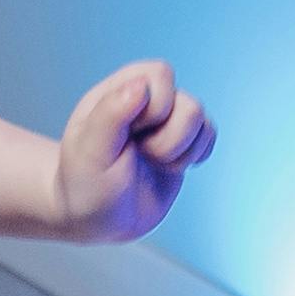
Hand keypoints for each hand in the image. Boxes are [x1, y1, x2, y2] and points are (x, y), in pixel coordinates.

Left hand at [50, 60, 214, 242]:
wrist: (98, 221)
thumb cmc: (85, 186)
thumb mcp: (90, 153)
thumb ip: (110, 115)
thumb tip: (140, 85)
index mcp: (116, 92)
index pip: (158, 74)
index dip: (154, 107)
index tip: (130, 134)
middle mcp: (143, 102)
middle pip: (186, 100)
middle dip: (169, 135)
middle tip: (141, 153)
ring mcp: (165, 121)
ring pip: (200, 117)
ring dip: (179, 150)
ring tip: (152, 162)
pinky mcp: (183, 142)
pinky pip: (209, 135)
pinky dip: (194, 156)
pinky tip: (168, 167)